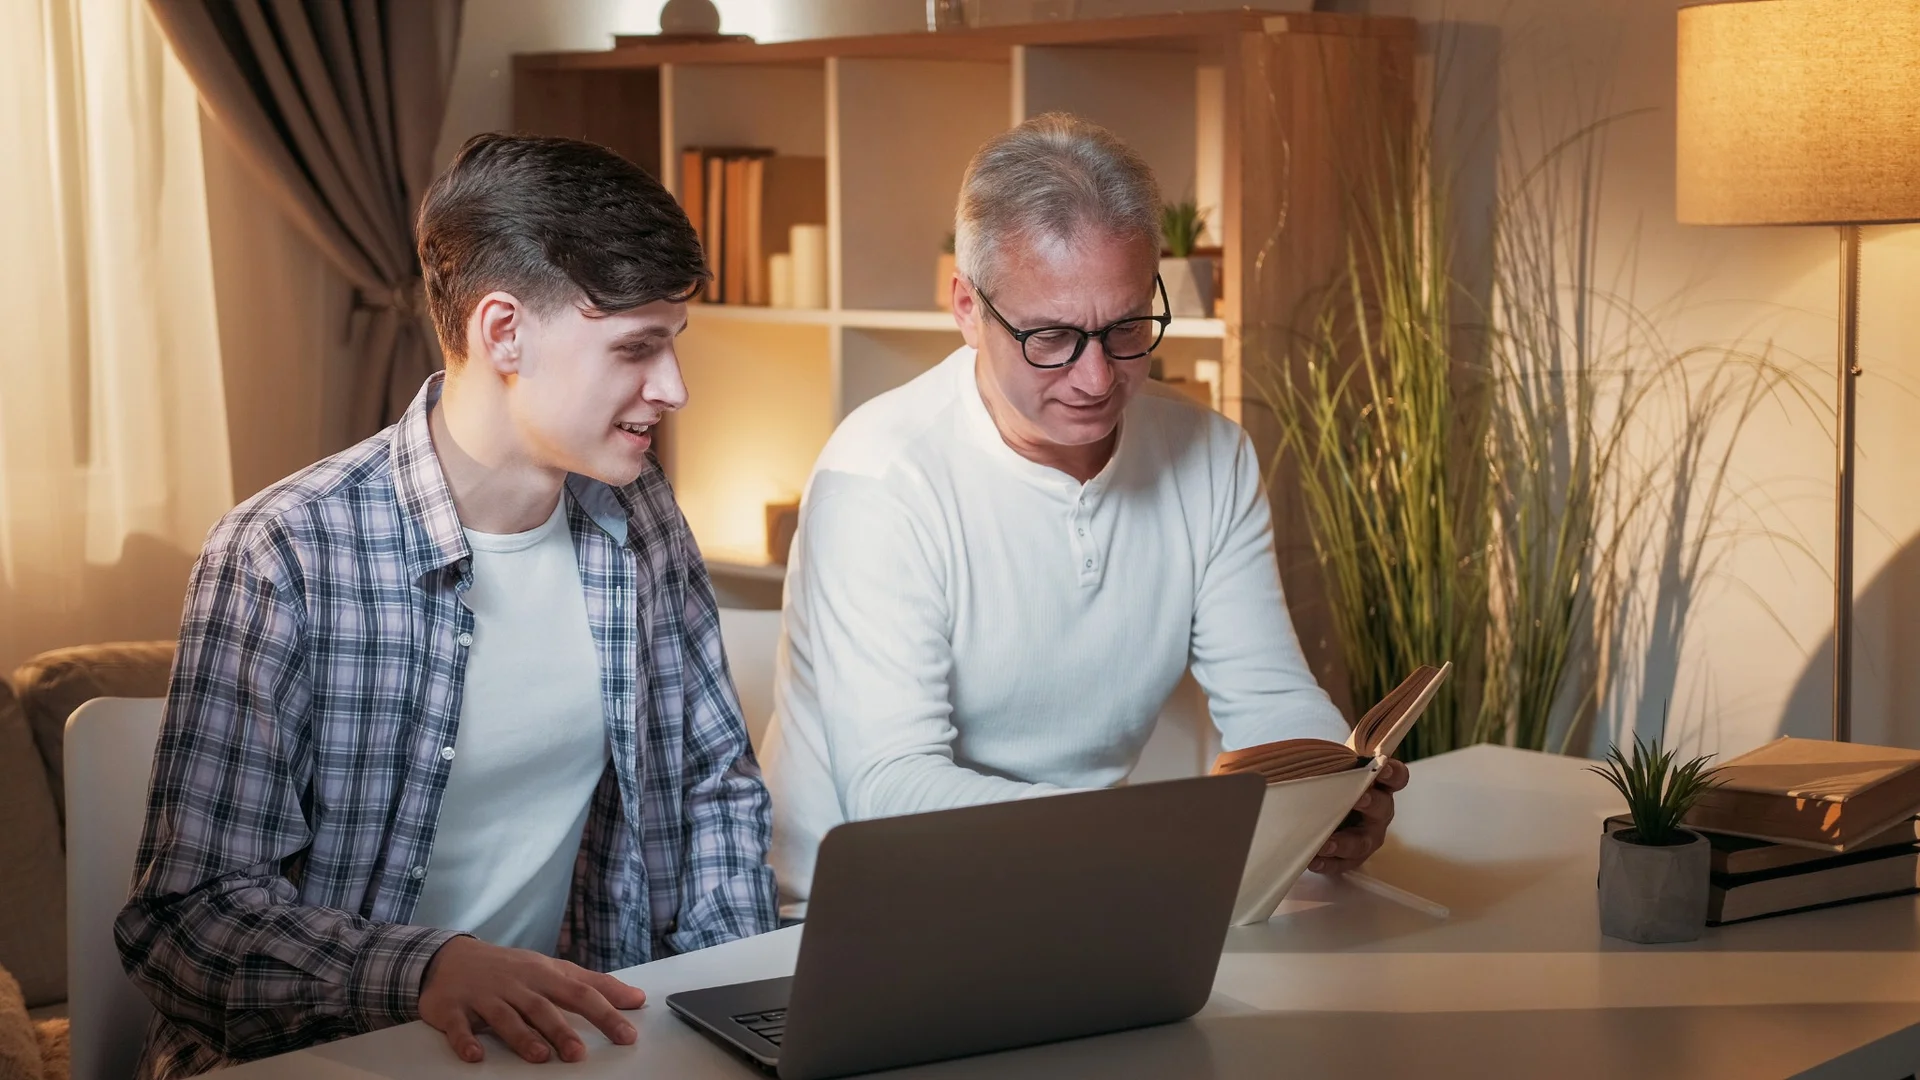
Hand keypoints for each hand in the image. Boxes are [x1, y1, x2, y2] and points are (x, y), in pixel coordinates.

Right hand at [419, 936, 645, 1063]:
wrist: (452, 958)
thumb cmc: (512, 969)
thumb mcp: (554, 970)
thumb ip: (595, 985)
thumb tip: (636, 998)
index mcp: (544, 975)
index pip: (580, 993)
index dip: (605, 1013)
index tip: (627, 1035)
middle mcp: (516, 985)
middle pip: (542, 1007)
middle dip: (561, 1030)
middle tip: (579, 1054)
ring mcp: (484, 996)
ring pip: (505, 1017)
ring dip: (521, 1037)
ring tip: (540, 1056)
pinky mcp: (453, 1009)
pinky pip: (459, 1026)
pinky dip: (465, 1041)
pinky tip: (475, 1055)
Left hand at [1310, 757, 1408, 874]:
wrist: (1328, 808)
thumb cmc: (1336, 785)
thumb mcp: (1339, 771)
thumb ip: (1334, 763)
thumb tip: (1304, 755)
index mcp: (1380, 787)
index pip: (1397, 778)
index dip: (1392, 772)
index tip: (1382, 766)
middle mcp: (1379, 813)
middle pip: (1382, 808)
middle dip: (1371, 803)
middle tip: (1359, 798)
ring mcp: (1367, 837)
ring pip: (1362, 842)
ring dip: (1344, 842)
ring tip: (1325, 843)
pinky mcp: (1351, 858)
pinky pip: (1342, 863)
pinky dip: (1327, 862)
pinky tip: (1312, 859)